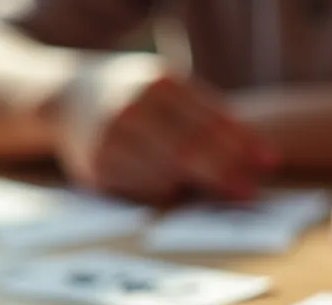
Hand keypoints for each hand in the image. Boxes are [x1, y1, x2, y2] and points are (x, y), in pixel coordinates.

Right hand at [59, 53, 278, 202]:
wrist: (63, 98)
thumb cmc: (130, 96)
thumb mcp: (163, 87)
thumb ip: (200, 112)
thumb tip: (251, 150)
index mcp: (158, 83)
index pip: (210, 117)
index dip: (243, 142)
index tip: (269, 162)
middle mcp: (133, 107)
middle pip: (192, 147)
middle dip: (226, 171)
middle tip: (250, 190)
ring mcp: (112, 137)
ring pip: (168, 171)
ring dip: (200, 186)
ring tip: (228, 194)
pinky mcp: (97, 166)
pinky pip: (142, 187)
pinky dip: (165, 190)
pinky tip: (177, 190)